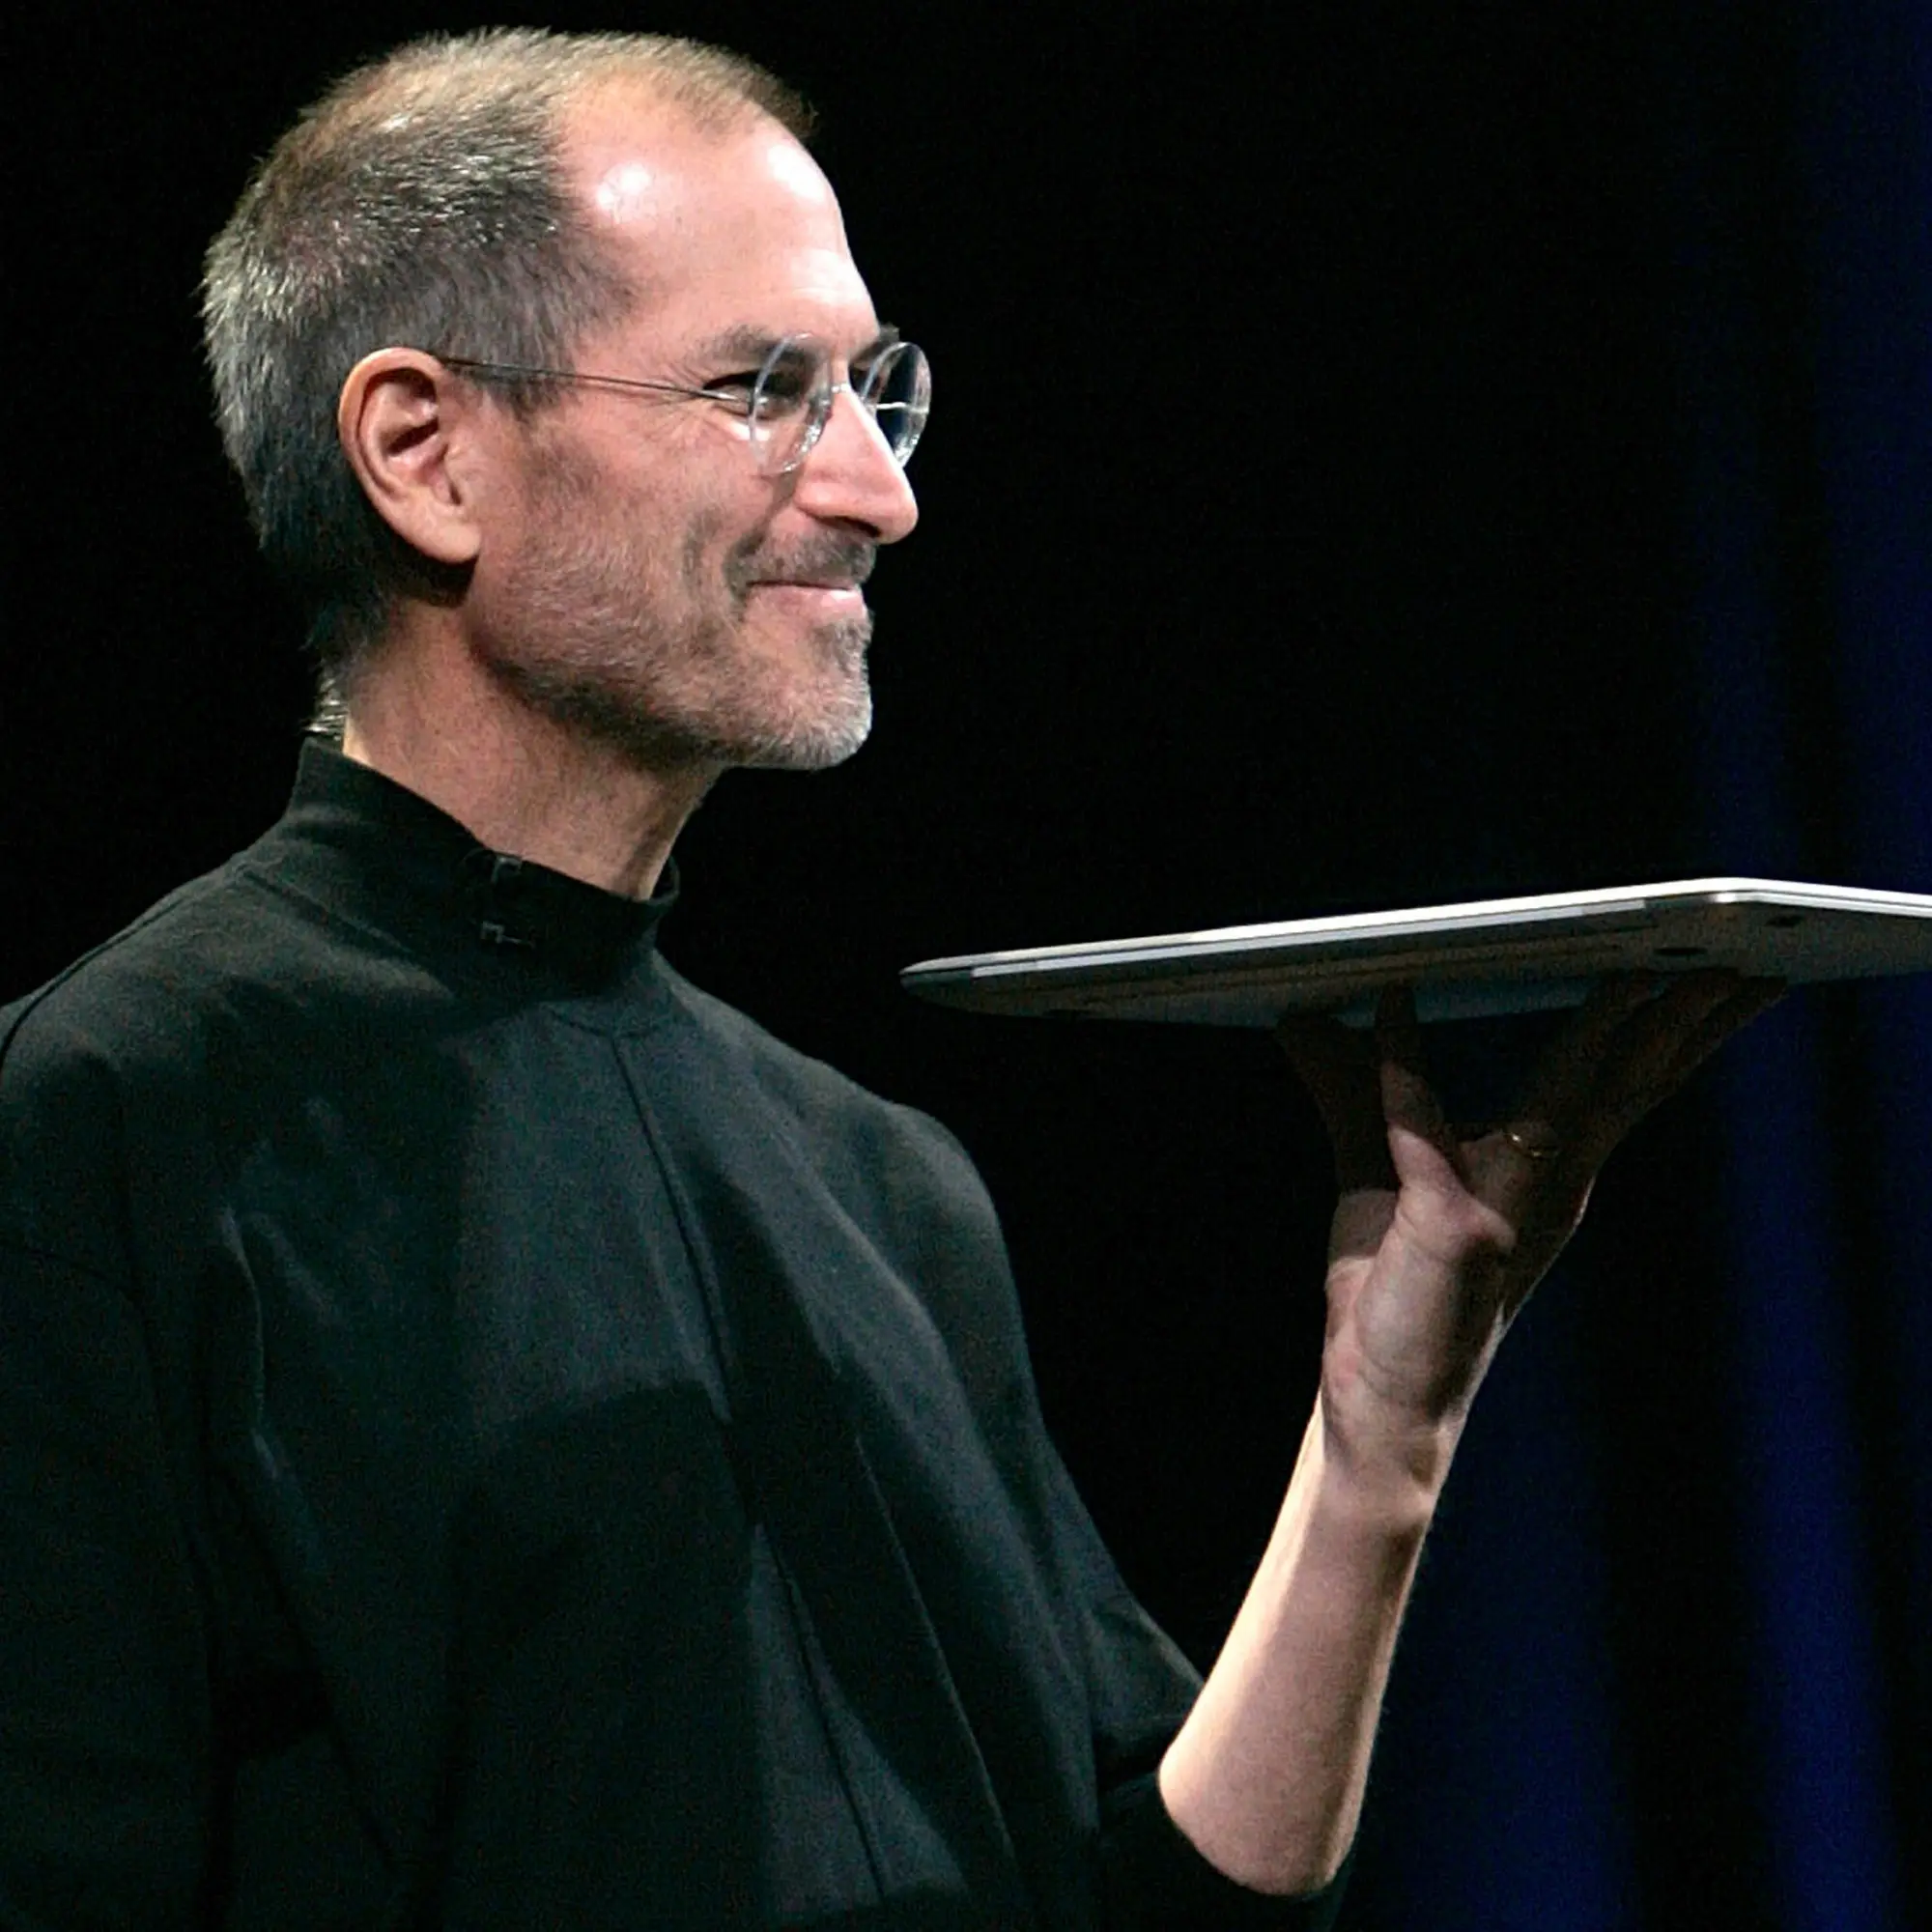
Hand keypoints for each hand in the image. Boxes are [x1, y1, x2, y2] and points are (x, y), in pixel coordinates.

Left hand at [1277, 974, 1780, 1486]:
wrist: (1384, 1405)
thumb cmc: (1393, 1297)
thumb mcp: (1378, 1171)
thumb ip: (1358, 1088)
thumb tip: (1307, 1014)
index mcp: (1552, 1175)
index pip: (1625, 1084)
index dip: (1672, 1027)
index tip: (1712, 973)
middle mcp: (1549, 1188)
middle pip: (1630, 1084)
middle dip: (1683, 1017)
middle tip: (1731, 956)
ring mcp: (1507, 1207)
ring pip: (1574, 1095)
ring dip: (1612, 1029)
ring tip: (1646, 975)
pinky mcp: (1453, 1226)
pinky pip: (1420, 1122)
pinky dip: (1404, 1058)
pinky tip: (1397, 1001)